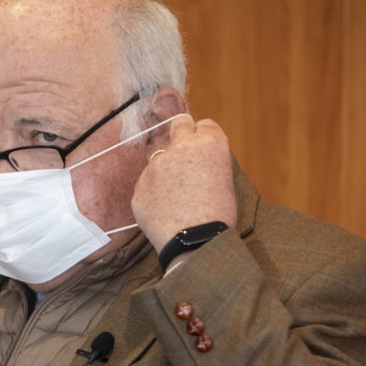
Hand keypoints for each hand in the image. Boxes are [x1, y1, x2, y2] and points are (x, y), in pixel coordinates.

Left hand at [131, 114, 237, 252]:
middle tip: (185, 155)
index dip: (202, 137)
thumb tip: (197, 159)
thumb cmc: (218, 216)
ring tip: (176, 199)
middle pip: (178, 124)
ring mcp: (156, 165)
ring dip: (166, 171)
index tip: (202, 147)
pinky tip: (164, 210)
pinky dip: (154, 193)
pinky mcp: (140, 184)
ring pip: (160, 159)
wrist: (195, 242)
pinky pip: (147, 183)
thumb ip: (208, 162)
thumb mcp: (225, 181)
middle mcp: (181, 147)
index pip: (203, 124)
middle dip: (181, 135)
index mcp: (209, 144)